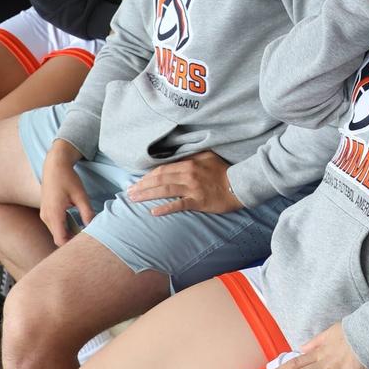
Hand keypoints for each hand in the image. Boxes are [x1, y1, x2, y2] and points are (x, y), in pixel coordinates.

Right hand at [40, 137, 94, 247]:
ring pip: (56, 232)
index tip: (85, 242)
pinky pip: (54, 226)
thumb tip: (93, 227)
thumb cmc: (67, 178)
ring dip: (68, 234)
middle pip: (58, 238)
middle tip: (87, 237)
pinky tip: (76, 222)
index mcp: (54, 214)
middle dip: (72, 240)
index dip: (72, 245)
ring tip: (83, 230)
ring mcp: (44, 215)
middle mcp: (46, 217)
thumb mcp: (81, 195)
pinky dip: (64, 228)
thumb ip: (87, 213)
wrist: (54, 166)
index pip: (60, 240)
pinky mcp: (45, 212)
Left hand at [126, 150, 240, 215]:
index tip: (136, 182)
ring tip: (134, 199)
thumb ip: (190, 157)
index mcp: (188, 163)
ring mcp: (192, 188)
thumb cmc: (223, 171)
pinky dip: (165, 208)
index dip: (147, 176)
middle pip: (159, 179)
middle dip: (142, 186)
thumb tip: (174, 160)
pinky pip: (179, 205)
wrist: (240, 184)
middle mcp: (188, 174)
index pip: (162, 169)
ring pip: (165, 191)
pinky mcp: (198, 201)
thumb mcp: (207, 157)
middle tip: (129, 192)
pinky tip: (153, 212)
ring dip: (147, 195)